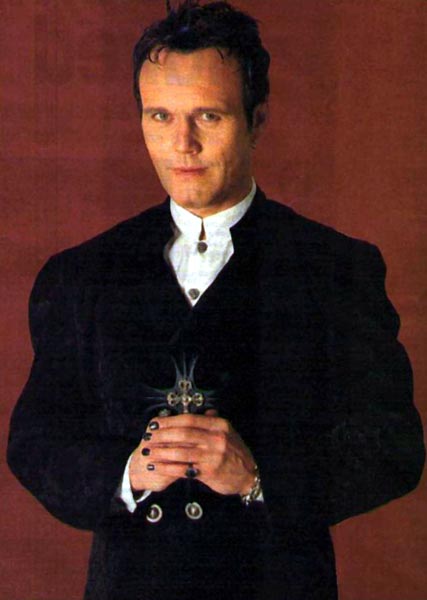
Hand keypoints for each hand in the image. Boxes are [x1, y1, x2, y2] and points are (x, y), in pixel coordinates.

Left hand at [129, 411, 256, 495]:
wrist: (249, 474)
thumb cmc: (235, 453)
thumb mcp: (228, 432)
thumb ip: (213, 422)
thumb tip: (203, 411)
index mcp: (219, 425)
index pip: (190, 420)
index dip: (170, 421)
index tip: (155, 423)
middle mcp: (216, 439)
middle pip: (183, 434)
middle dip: (162, 435)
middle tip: (147, 437)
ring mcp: (213, 455)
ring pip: (181, 451)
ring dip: (161, 452)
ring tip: (148, 452)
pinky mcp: (209, 472)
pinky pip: (183, 468)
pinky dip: (167, 467)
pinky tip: (157, 466)